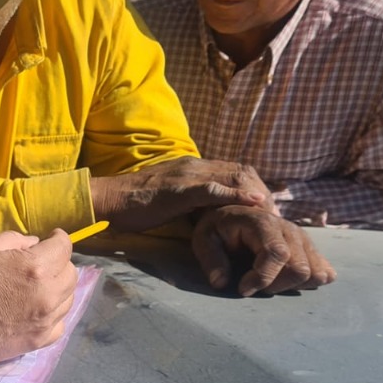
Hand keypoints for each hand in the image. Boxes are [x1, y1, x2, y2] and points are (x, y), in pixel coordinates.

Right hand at [0, 230, 77, 370]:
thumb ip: (12, 239)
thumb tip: (34, 243)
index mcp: (35, 267)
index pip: (64, 246)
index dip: (59, 238)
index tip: (52, 237)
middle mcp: (48, 294)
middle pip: (71, 272)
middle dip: (59, 262)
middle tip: (41, 262)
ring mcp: (46, 320)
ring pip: (68, 298)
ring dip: (58, 287)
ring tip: (38, 286)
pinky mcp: (40, 340)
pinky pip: (60, 322)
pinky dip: (54, 312)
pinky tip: (37, 309)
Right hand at [89, 157, 272, 231]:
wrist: (108, 199)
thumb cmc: (133, 205)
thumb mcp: (169, 199)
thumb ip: (189, 201)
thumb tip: (207, 217)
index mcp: (192, 167)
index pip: (234, 170)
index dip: (254, 188)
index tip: (265, 209)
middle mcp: (194, 165)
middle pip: (240, 172)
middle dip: (261, 193)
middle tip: (274, 216)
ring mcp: (187, 175)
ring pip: (232, 178)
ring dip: (254, 195)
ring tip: (269, 214)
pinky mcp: (179, 189)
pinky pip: (213, 189)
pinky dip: (236, 195)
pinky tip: (253, 203)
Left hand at [192, 205, 335, 296]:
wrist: (234, 216)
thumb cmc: (217, 228)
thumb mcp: (204, 239)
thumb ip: (211, 259)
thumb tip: (221, 283)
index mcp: (262, 222)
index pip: (277, 254)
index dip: (261, 277)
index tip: (242, 289)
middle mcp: (288, 229)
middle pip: (300, 268)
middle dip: (276, 286)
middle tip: (253, 285)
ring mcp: (303, 239)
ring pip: (315, 274)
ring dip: (292, 286)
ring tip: (269, 281)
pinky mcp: (310, 249)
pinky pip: (324, 273)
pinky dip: (308, 283)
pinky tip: (286, 280)